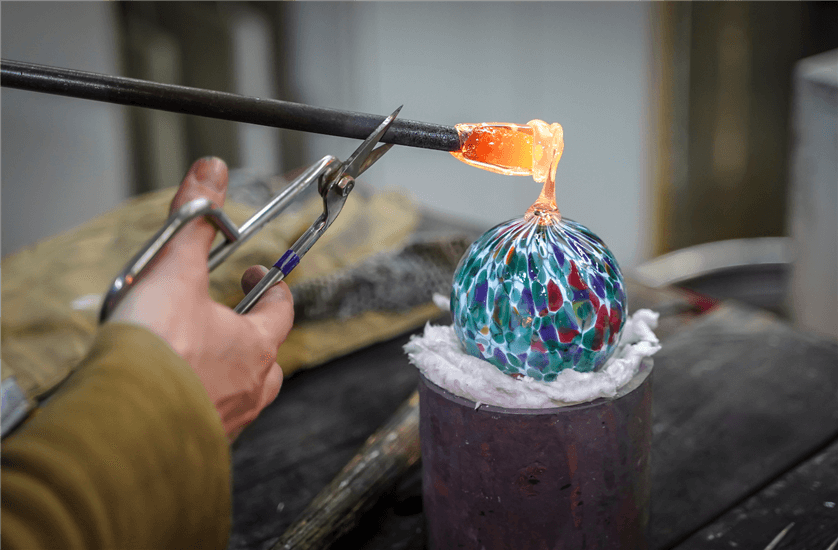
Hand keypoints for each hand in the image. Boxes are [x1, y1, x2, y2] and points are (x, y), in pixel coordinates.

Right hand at [109, 157, 293, 439]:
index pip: (282, 310)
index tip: (254, 273)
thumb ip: (193, 221)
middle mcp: (250, 387)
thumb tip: (211, 172)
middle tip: (227, 318)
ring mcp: (228, 420)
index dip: (273, 287)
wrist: (122, 422)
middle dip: (253, 334)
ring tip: (200, 357)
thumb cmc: (156, 352)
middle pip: (269, 357)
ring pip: (244, 393)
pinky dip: (201, 403)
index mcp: (255, 345)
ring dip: (231, 373)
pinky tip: (174, 394)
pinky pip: (212, 420)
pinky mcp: (198, 443)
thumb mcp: (174, 271)